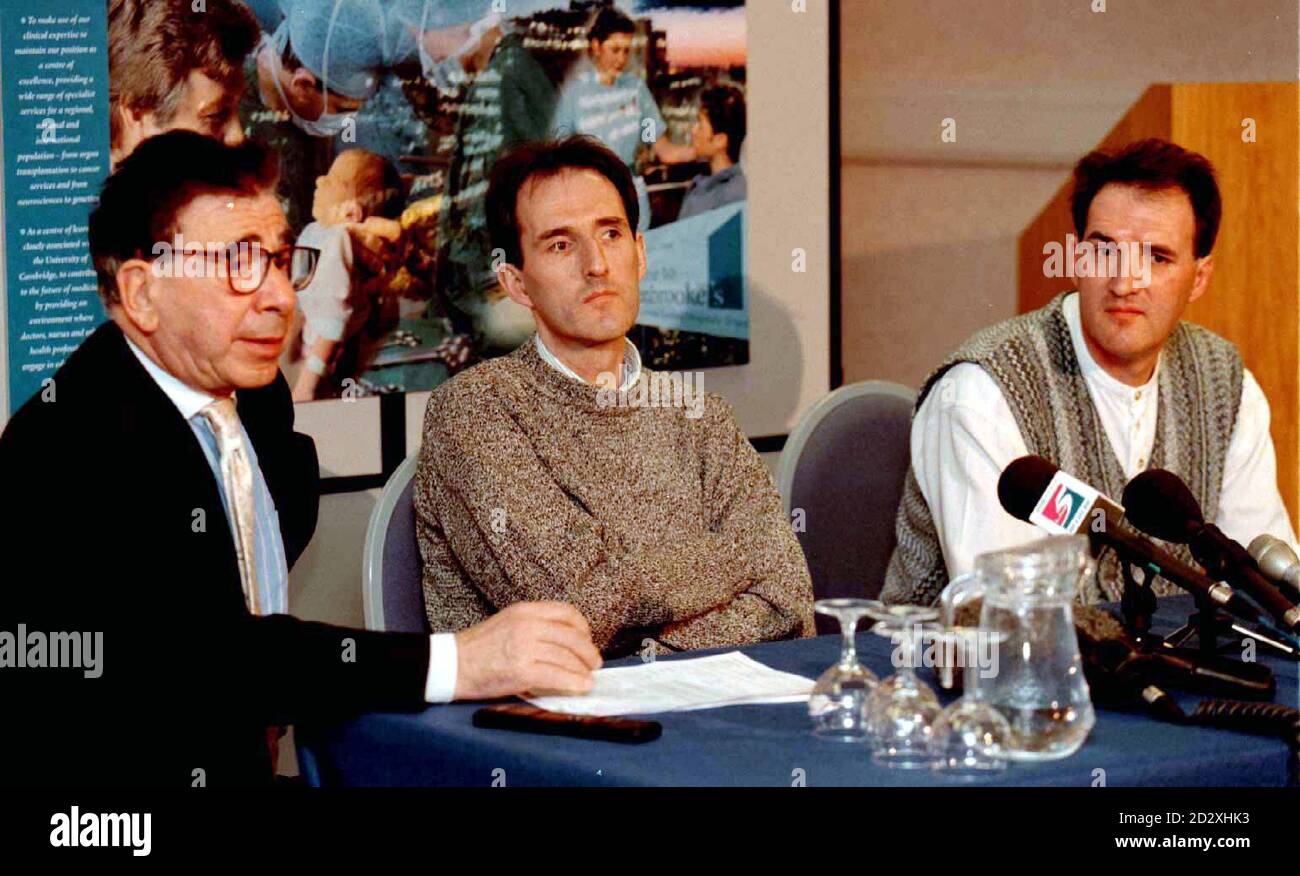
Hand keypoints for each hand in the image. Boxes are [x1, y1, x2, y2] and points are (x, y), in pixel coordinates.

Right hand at [453, 602, 601, 700]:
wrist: (451, 664)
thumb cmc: (478, 647)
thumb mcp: (508, 623)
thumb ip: (534, 626)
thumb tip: (565, 641)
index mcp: (525, 610)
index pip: (566, 612)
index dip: (583, 627)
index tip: (587, 639)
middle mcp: (527, 625)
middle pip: (572, 637)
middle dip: (589, 652)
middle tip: (594, 663)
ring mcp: (525, 647)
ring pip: (568, 657)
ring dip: (583, 670)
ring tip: (588, 678)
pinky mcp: (522, 670)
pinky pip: (558, 676)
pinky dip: (574, 683)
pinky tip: (581, 687)